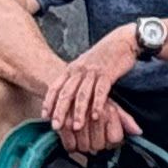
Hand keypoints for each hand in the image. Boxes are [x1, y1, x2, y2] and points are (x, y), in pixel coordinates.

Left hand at [46, 32, 135, 152]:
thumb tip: (65, 94)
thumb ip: (74, 77)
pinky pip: (101, 91)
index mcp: (72, 68)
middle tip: (56, 127)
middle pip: (66, 93)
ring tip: (77, 127)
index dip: (49, 102)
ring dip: (79, 112)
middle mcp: (80, 70)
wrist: (122, 40)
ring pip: (82, 94)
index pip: (55, 87)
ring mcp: (93, 72)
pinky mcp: (108, 73)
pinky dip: (98, 104)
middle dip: (60, 111)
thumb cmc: (104, 55)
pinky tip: (96, 116)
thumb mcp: (84, 63)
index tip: (45, 116)